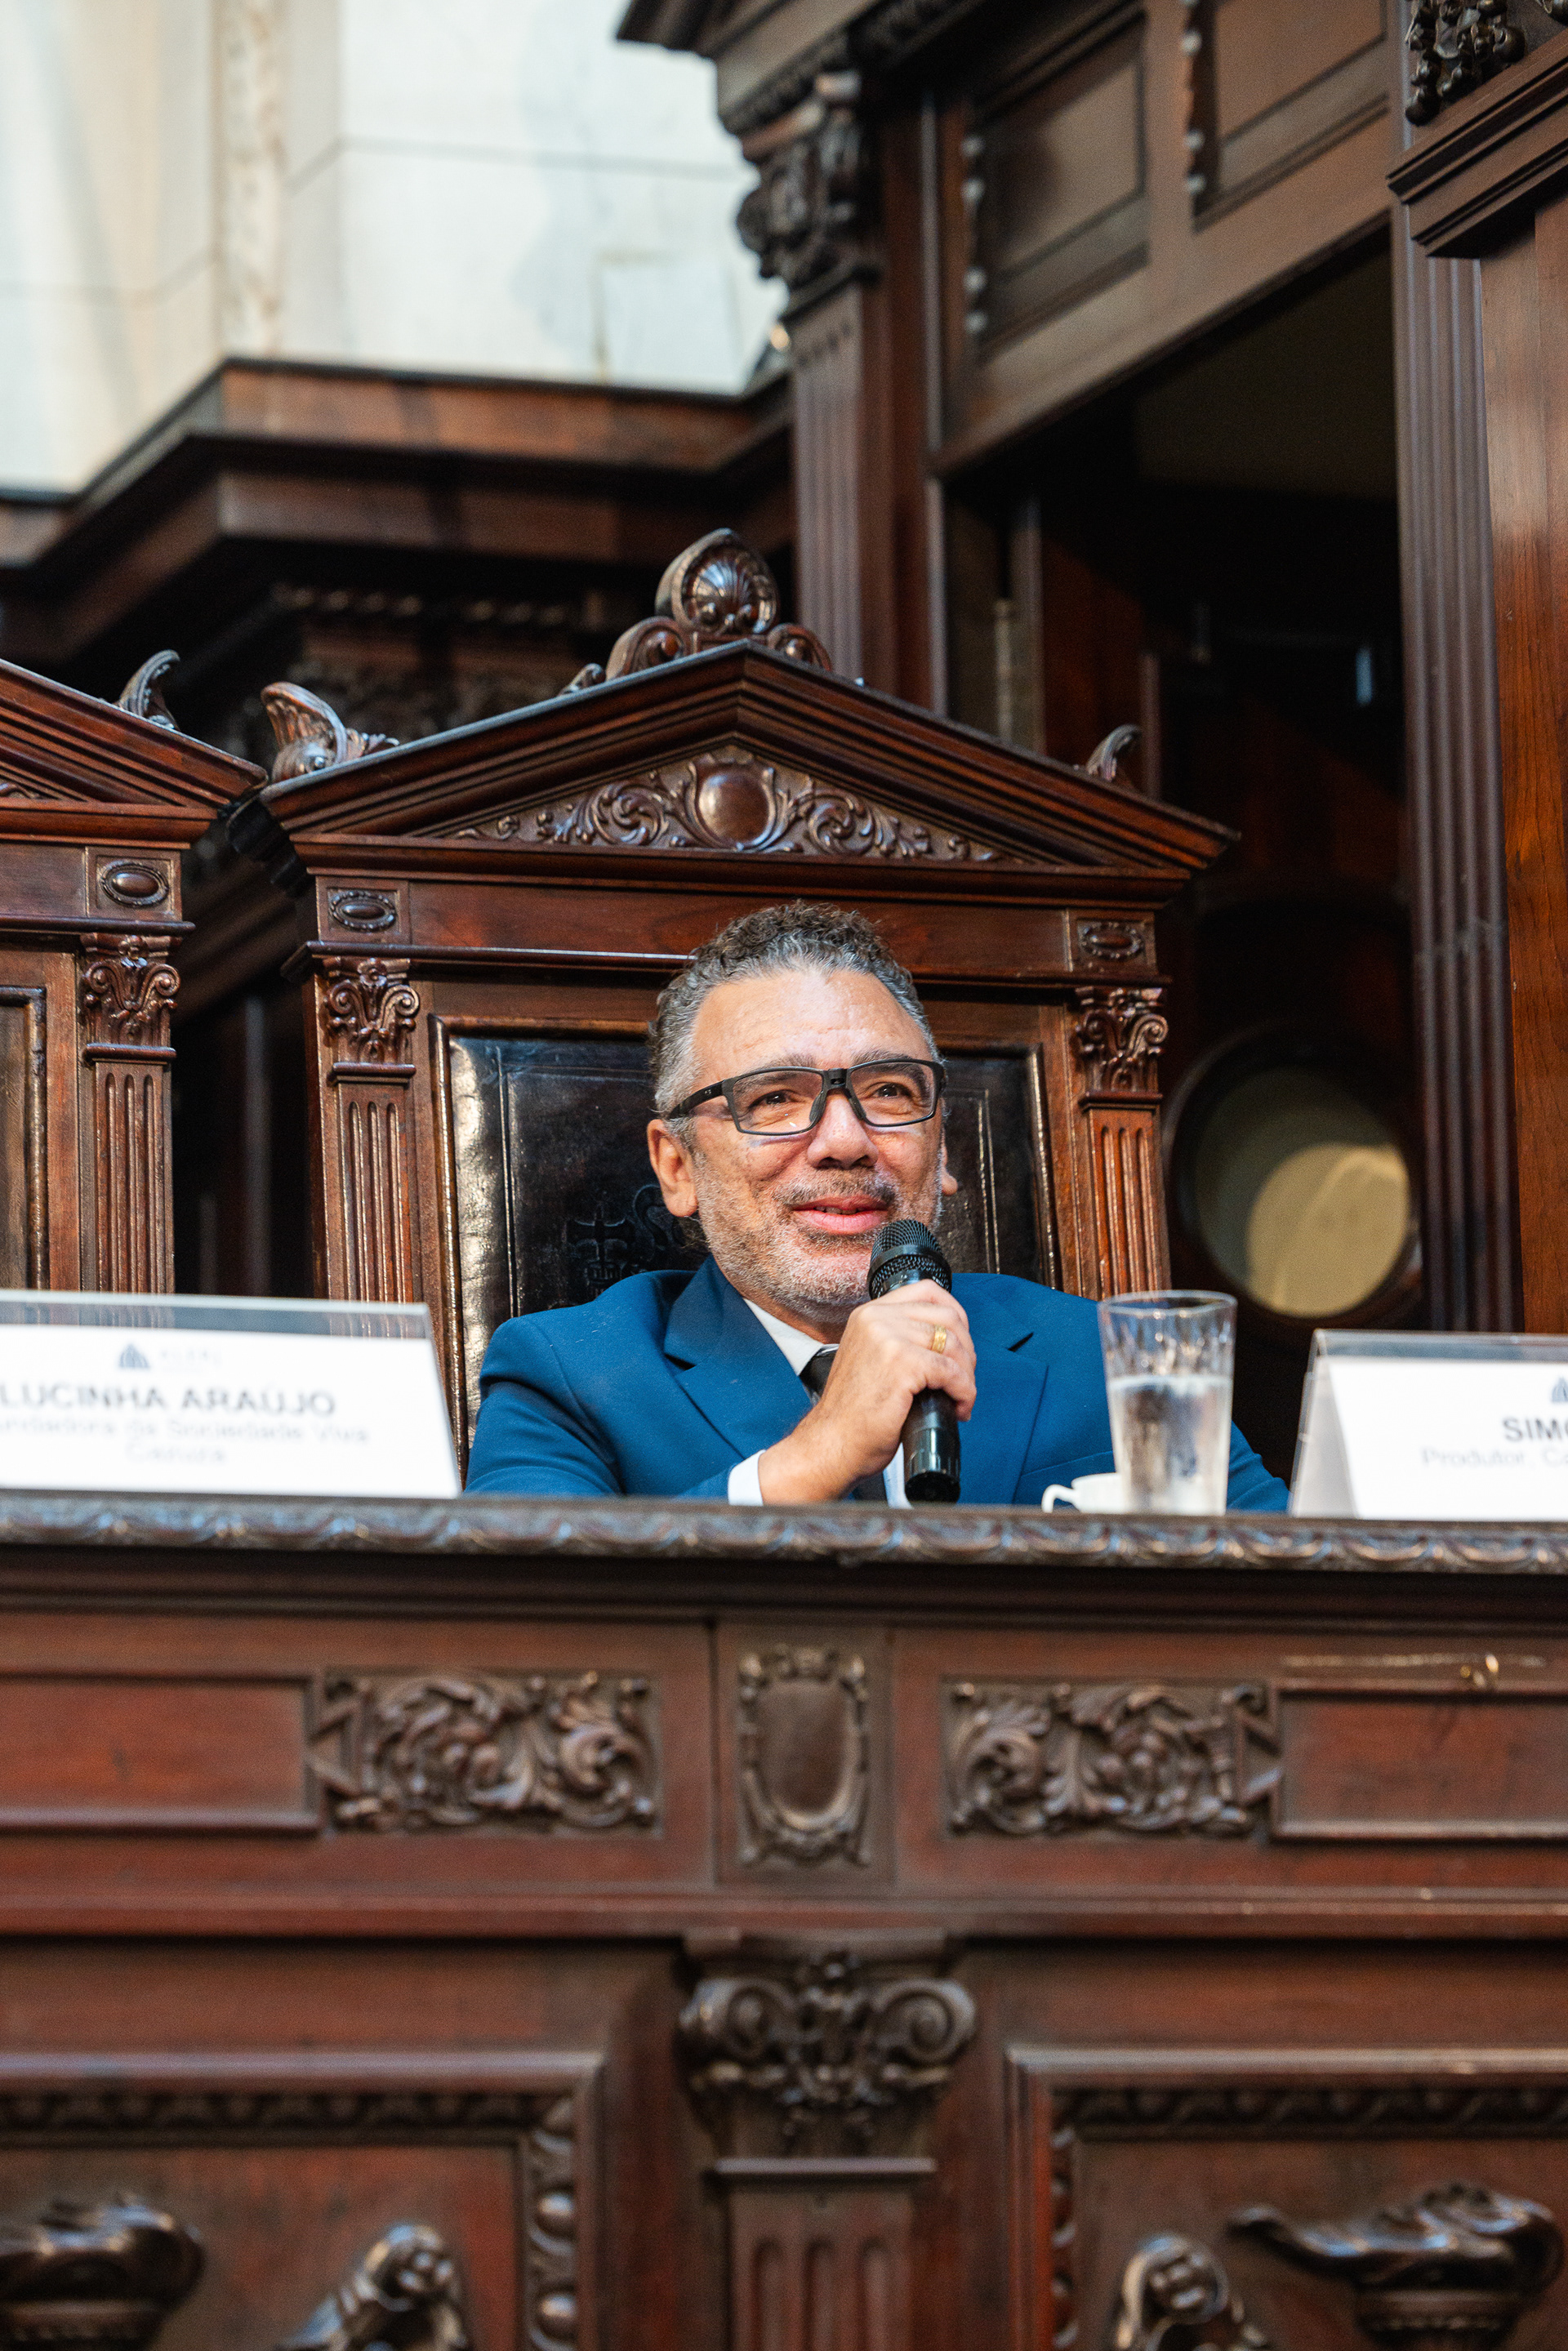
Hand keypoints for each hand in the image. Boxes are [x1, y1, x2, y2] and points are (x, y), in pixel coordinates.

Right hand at [757, 1282, 975, 1503]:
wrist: (831, 1444)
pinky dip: (963, 1391)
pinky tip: (958, 1407)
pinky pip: (951, 1371)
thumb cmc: (853, 1414)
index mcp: (869, 1314)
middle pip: (947, 1316)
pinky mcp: (901, 1364)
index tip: (961, 1342)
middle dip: (966, 1350)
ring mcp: (888, 1339)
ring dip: (967, 1374)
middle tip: (963, 1378)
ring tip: (960, 1397)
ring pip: (953, 1344)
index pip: (928, 1291)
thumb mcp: (871, 1359)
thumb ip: (899, 1341)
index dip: (955, 1314)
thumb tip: (948, 1343)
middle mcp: (877, 1319)